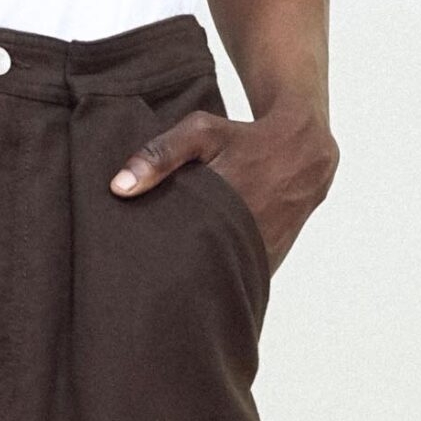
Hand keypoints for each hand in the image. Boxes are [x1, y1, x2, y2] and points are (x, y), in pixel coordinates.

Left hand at [109, 97, 339, 270]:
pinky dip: (219, 281)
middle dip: (168, 277)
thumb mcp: (202, 132)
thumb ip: (159, 154)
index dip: (151, 256)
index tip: (128, 265)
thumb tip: (119, 187)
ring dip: (194, 283)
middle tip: (140, 284)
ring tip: (166, 288)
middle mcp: (241, 236)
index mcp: (221, 205)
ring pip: (216, 281)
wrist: (302, 153)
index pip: (174, 244)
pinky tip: (199, 280)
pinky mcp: (267, 265)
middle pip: (193, 270)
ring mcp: (257, 256)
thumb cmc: (244, 139)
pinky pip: (237, 281)